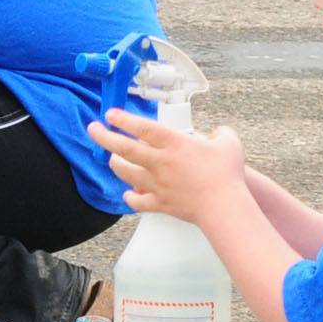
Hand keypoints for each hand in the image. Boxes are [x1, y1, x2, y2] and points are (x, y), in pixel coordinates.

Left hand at [86, 109, 251, 225]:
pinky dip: (131, 197)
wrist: (224, 207)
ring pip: (126, 173)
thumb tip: (218, 133)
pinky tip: (128, 193)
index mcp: (174, 144)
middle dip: (104, 137)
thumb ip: (221, 134)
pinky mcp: (160, 203)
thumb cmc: (227, 175)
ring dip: (115, 165)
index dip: (124, 119)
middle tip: (92, 129)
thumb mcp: (229, 144)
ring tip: (110, 158)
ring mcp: (158, 184)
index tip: (110, 114)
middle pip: (124, 148)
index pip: (142, 127)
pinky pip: (138, 201)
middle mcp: (160, 162)